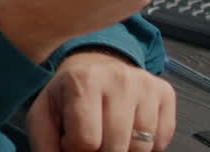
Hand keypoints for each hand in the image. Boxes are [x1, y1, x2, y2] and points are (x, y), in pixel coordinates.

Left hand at [27, 50, 176, 151]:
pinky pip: (162, 141)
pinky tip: (129, 129)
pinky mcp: (165, 92)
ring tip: (109, 134)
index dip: (76, 149)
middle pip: (116, 147)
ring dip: (124, 150)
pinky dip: (146, 145)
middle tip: (93, 138)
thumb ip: (44, 143)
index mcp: (84, 80)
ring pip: (142, 147)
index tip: (72, 139)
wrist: (94, 65)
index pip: (87, 141)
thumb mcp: (45, 114)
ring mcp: (145, 85)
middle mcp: (119, 78)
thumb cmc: (69, 95)